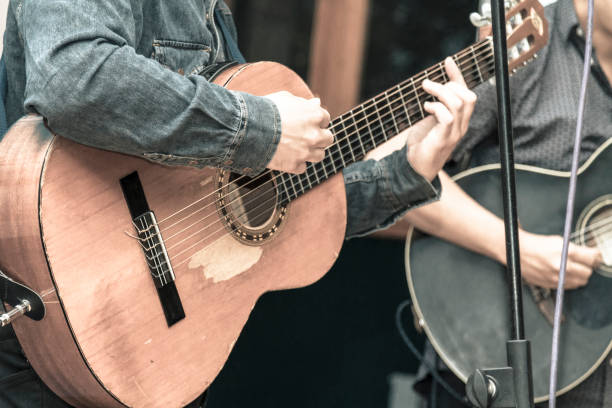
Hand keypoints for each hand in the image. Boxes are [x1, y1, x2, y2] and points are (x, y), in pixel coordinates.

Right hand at [265, 91, 333, 173]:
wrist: (249, 128)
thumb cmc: (266, 110)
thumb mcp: (286, 99)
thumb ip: (304, 103)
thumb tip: (317, 103)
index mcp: (316, 115)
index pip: (325, 119)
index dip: (315, 120)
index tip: (306, 122)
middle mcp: (315, 135)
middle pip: (328, 139)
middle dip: (319, 137)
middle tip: (306, 136)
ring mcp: (306, 152)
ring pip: (319, 156)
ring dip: (311, 152)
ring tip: (298, 148)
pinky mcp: (295, 165)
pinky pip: (302, 167)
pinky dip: (296, 163)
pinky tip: (286, 157)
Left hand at [405, 57, 476, 179]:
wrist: (415, 168)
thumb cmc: (422, 144)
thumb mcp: (429, 119)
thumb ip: (434, 105)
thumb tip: (430, 85)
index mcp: (460, 120)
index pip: (466, 93)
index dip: (458, 75)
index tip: (448, 61)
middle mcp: (461, 126)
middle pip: (469, 97)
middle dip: (450, 85)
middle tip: (429, 86)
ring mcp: (454, 134)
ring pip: (458, 104)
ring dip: (440, 92)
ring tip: (425, 90)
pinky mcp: (443, 140)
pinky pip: (447, 117)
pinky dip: (436, 108)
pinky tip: (426, 108)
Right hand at [519, 231, 601, 288]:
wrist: (517, 252)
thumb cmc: (536, 245)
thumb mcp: (558, 241)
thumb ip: (577, 249)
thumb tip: (591, 255)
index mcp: (565, 252)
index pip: (591, 258)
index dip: (594, 256)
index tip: (594, 255)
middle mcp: (562, 267)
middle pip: (588, 273)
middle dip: (587, 267)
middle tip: (582, 262)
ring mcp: (556, 278)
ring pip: (580, 282)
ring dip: (579, 275)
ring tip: (571, 268)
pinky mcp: (550, 285)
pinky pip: (568, 287)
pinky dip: (568, 281)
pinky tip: (563, 273)